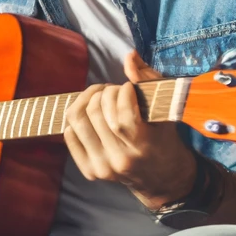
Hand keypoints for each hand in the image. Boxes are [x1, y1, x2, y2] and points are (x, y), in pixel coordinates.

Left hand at [62, 51, 194, 207]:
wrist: (162, 179)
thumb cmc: (165, 140)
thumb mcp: (165, 111)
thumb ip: (149, 81)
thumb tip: (129, 56)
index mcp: (143, 146)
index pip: (121, 114)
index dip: (121, 93)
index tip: (128, 87)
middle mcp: (120, 160)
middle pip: (96, 113)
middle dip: (105, 93)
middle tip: (113, 90)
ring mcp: (102, 168)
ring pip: (78, 121)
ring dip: (87, 100)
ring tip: (100, 97)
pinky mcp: (89, 171)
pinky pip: (69, 135)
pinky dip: (76, 118)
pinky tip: (90, 113)